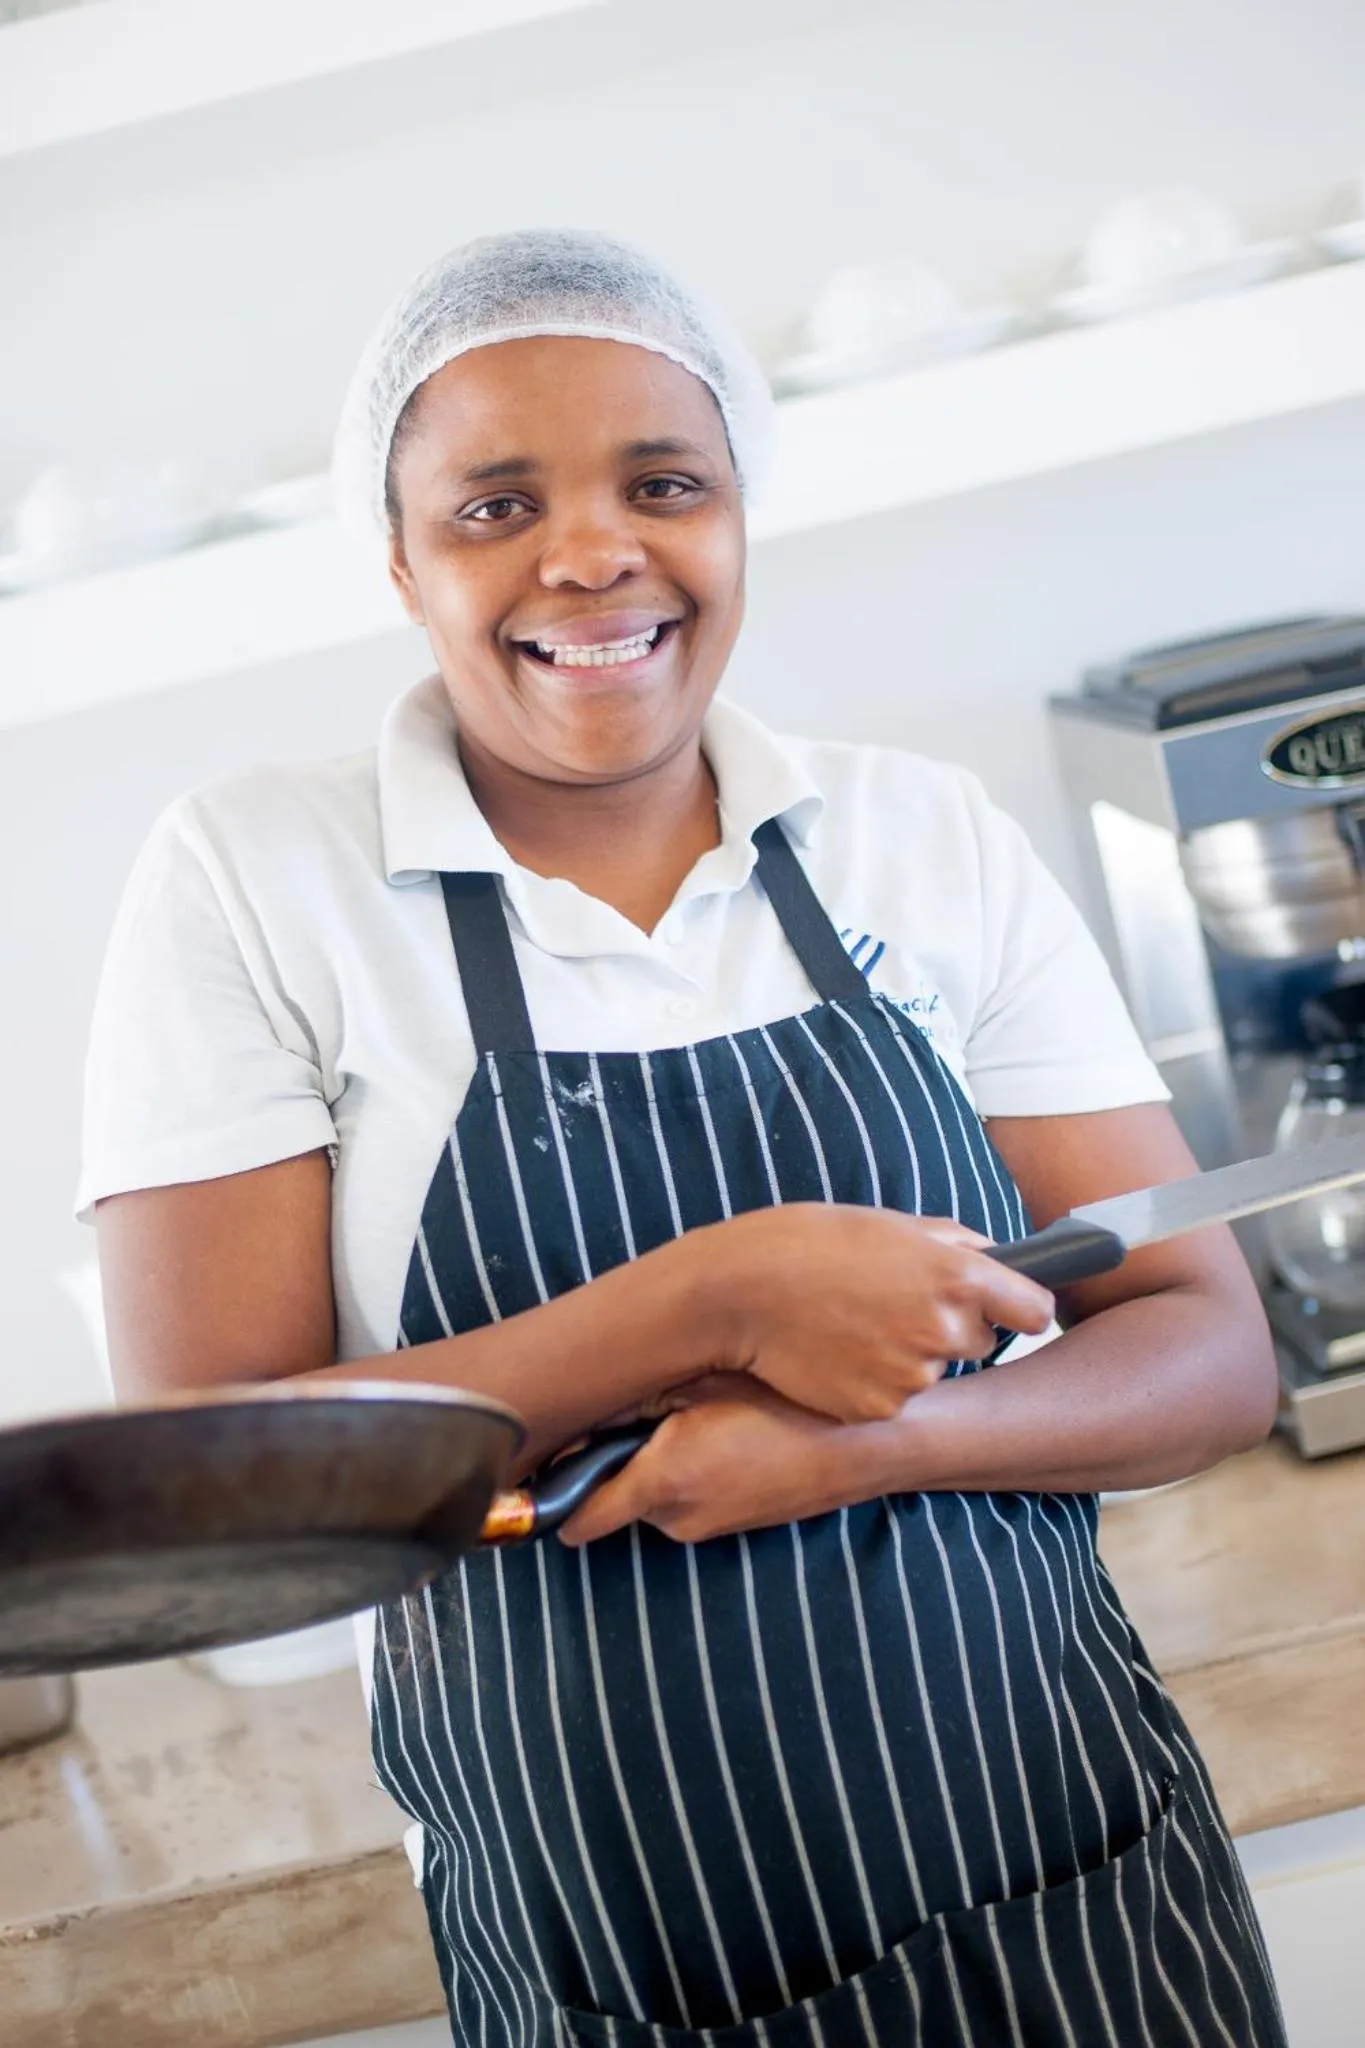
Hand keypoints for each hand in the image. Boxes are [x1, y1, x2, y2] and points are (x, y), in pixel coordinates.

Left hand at [557, 1375, 863, 1545]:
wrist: (865, 1444)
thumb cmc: (787, 1403)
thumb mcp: (705, 1382)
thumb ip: (635, 1400)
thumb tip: (579, 1409)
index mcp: (662, 1482)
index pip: (579, 1518)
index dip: (558, 1493)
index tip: (551, 1464)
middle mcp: (679, 1518)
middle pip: (616, 1498)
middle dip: (620, 1460)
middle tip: (648, 1410)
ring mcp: (710, 1529)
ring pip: (655, 1497)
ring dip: (659, 1465)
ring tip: (699, 1415)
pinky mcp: (735, 1528)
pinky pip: (691, 1501)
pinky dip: (693, 1473)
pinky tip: (726, 1434)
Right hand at [706, 1203, 1053, 1424]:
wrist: (738, 1292)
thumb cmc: (807, 1243)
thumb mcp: (887, 1223)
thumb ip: (952, 1242)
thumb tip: (994, 1256)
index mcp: (957, 1277)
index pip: (1034, 1310)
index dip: (1021, 1306)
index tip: (1009, 1306)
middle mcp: (944, 1331)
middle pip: (980, 1341)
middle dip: (950, 1327)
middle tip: (894, 1305)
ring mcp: (912, 1376)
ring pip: (931, 1371)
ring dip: (906, 1355)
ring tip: (852, 1325)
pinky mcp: (878, 1409)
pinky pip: (893, 1398)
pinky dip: (872, 1382)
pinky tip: (836, 1354)